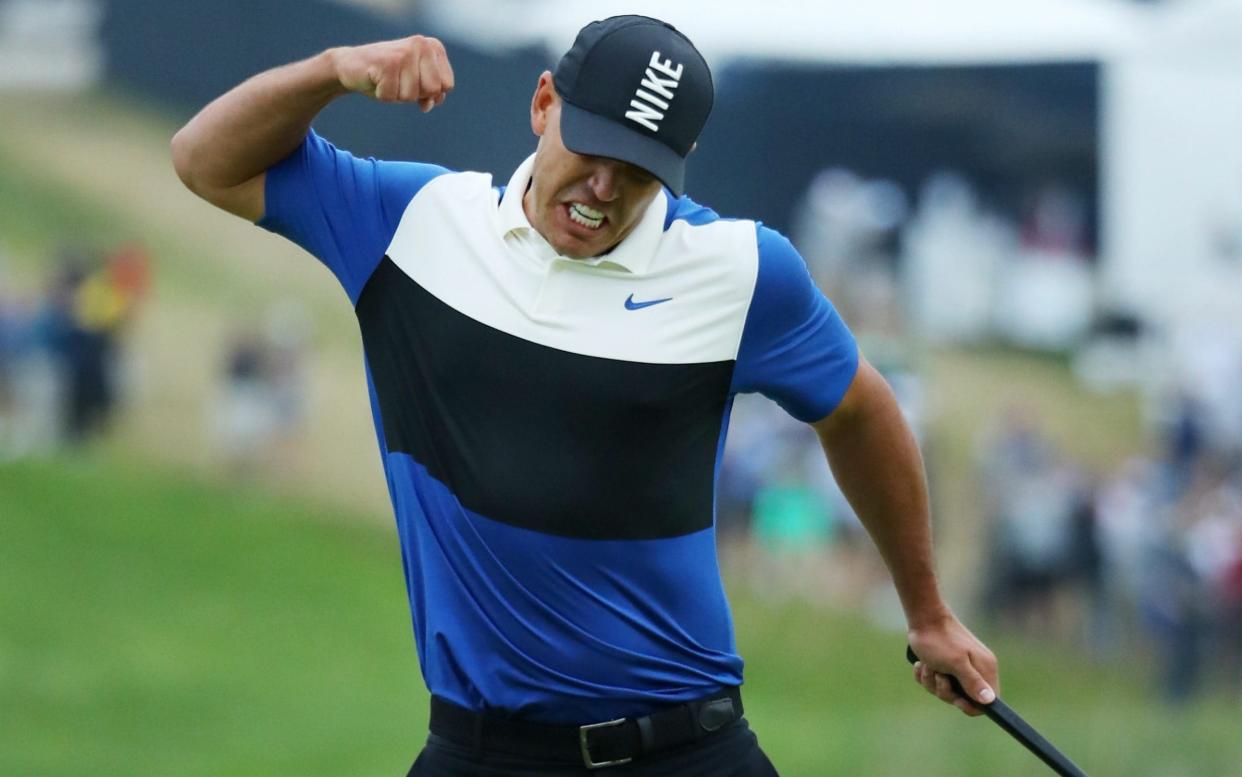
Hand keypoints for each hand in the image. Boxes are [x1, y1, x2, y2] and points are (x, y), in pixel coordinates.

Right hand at [331, 35, 454, 110]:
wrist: (352, 65)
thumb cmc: (388, 76)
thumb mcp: (415, 85)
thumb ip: (431, 94)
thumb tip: (430, 103)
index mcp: (433, 47)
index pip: (447, 85)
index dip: (429, 93)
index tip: (414, 82)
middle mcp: (421, 45)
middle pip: (432, 90)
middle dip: (414, 94)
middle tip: (398, 81)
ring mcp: (404, 53)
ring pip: (410, 96)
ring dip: (396, 95)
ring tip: (386, 80)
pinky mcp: (386, 63)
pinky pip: (391, 96)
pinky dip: (382, 95)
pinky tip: (375, 80)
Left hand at [908, 615, 998, 716]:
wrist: (923, 618)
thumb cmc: (939, 640)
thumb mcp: (956, 663)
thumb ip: (973, 682)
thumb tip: (990, 700)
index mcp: (985, 669)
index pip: (988, 701)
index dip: (972, 706)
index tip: (957, 701)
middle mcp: (975, 670)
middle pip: (963, 699)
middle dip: (945, 690)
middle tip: (938, 675)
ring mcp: (959, 668)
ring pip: (945, 690)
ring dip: (931, 681)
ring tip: (927, 664)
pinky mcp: (943, 665)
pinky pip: (933, 682)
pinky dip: (925, 674)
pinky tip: (921, 663)